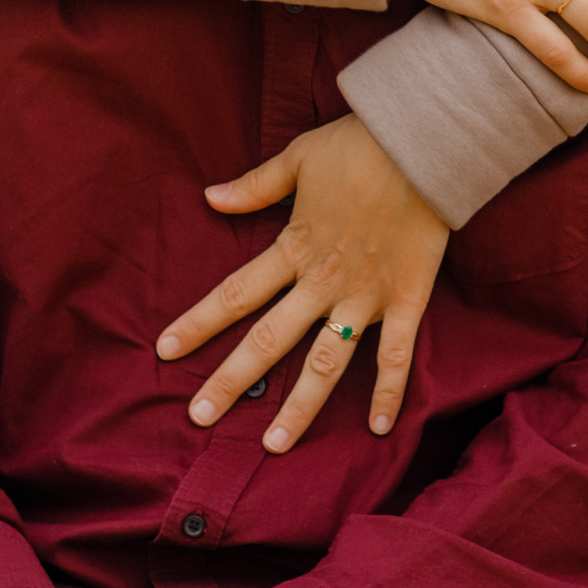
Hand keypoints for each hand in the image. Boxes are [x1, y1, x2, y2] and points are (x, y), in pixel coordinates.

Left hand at [157, 114, 446, 451]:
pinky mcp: (405, 298)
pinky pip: (395, 354)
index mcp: (294, 248)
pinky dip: (387, 392)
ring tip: (272, 445)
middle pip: (268, 340)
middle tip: (198, 417)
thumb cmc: (359, 146)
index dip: (198, 322)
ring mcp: (364, 296)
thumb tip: (209, 196)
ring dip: (299, 407)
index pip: (235, 293)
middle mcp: (322, 282)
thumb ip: (254, 186)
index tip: (164, 350)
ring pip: (325, 363)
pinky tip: (376, 428)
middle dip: (230, 380)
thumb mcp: (298, 159)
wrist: (423, 142)